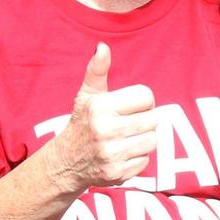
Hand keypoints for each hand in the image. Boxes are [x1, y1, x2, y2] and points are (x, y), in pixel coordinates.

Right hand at [48, 43, 158, 190]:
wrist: (66, 162)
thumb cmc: (82, 123)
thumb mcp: (87, 95)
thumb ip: (97, 71)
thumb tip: (102, 47)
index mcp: (100, 107)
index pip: (146, 96)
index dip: (143, 101)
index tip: (131, 108)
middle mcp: (105, 130)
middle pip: (154, 119)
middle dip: (145, 120)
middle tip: (130, 124)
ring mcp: (111, 153)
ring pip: (153, 140)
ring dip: (144, 139)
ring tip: (128, 138)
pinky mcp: (117, 173)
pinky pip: (146, 161)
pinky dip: (138, 158)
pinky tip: (123, 154)